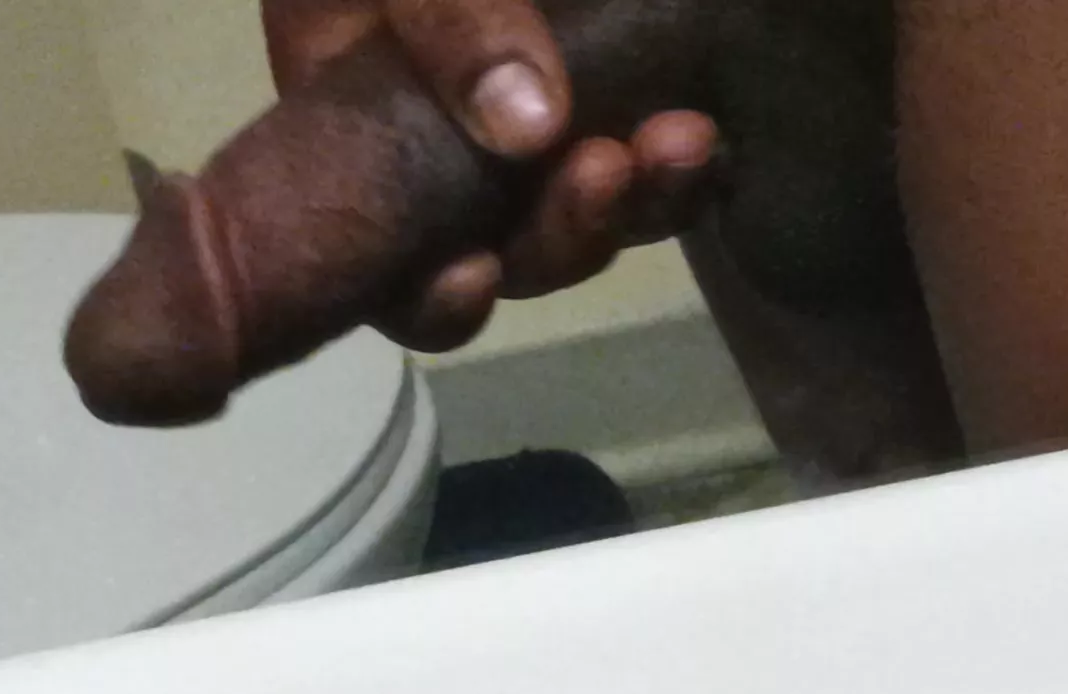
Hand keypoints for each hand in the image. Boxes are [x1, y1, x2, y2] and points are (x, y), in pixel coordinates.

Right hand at [261, 0, 717, 350]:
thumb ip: (443, 16)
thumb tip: (527, 128)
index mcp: (364, 117)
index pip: (384, 249)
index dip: (426, 292)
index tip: (475, 273)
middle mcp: (449, 142)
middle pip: (505, 250)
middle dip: (560, 237)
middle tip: (606, 170)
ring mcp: (534, 121)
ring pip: (585, 216)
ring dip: (636, 204)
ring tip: (683, 143)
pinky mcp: (610, 88)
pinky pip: (644, 163)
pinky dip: (678, 168)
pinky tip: (704, 138)